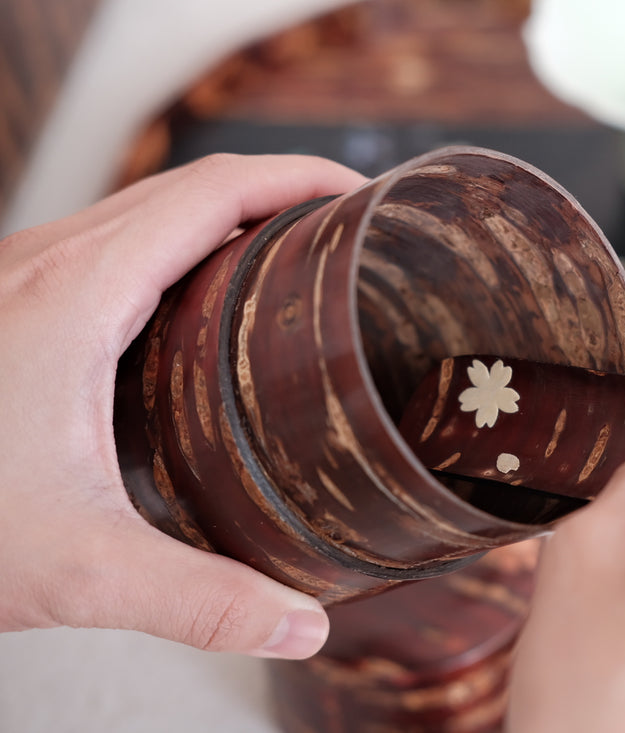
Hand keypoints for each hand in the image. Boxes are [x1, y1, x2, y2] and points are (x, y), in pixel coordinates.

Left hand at [0, 154, 365, 657]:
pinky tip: (201, 300)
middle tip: (346, 228)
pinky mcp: (9, 303)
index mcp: (78, 293)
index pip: (213, 193)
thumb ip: (202, 600)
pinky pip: (112, 241)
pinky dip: (179, 244)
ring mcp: (20, 277)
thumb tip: (302, 628)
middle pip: (186, 187)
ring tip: (294, 254)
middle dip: (276, 191)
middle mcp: (45, 264)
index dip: (296, 178)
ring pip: (144, 208)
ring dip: (226, 213)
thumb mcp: (77, 568)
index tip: (358, 193)